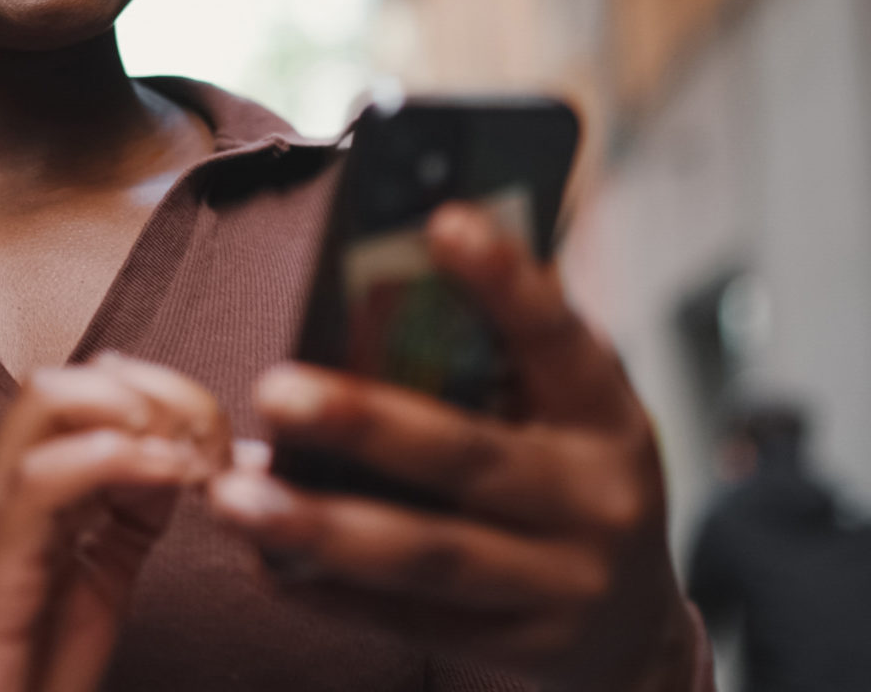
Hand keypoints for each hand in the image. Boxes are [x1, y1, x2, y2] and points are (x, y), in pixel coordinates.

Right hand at [0, 351, 229, 691]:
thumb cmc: (19, 682)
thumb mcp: (98, 588)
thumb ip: (132, 522)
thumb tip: (184, 461)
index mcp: (32, 501)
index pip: (86, 396)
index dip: (162, 396)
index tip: (220, 445)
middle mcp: (5, 500)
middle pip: (64, 383)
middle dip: (150, 390)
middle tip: (207, 445)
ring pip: (39, 407)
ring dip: (126, 406)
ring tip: (181, 453)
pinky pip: (33, 489)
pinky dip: (101, 459)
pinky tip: (159, 473)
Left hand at [207, 203, 698, 691]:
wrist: (634, 633)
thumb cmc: (575, 481)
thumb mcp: (574, 412)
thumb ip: (505, 353)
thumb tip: (388, 274)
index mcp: (606, 414)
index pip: (559, 336)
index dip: (507, 282)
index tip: (442, 222)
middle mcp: (595, 499)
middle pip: (469, 458)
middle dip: (367, 423)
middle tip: (274, 388)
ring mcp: (560, 584)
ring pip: (428, 555)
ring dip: (322, 525)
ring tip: (236, 496)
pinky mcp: (517, 650)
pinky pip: (408, 620)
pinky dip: (330, 592)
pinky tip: (266, 561)